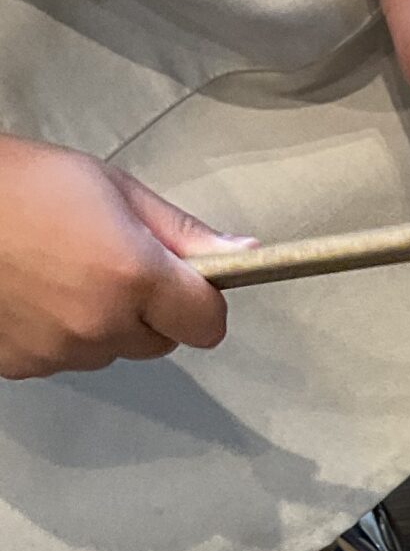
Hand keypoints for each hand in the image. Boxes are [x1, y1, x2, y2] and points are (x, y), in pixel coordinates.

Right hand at [0, 139, 240, 380]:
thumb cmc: (19, 183)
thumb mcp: (111, 187)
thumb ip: (181, 231)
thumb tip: (246, 254)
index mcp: (134, 277)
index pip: (209, 324)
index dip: (200, 301)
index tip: (183, 279)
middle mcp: (102, 325)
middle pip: (161, 341)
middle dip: (148, 309)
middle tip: (106, 260)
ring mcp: (60, 352)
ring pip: (111, 350)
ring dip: (101, 322)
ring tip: (57, 270)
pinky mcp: (24, 367)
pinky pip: (64, 358)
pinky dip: (57, 333)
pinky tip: (29, 292)